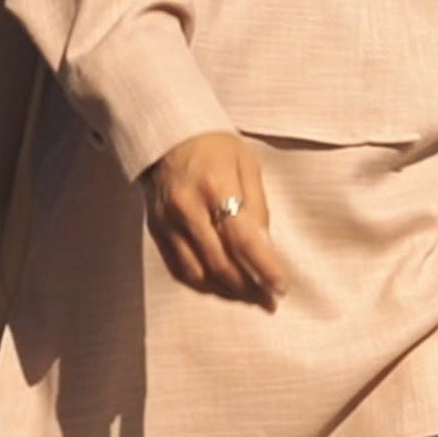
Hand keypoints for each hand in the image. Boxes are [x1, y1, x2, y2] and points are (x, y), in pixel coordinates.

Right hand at [142, 132, 288, 309]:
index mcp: (216, 186)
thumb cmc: (214, 148)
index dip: (264, 268)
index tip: (281, 287)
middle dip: (249, 288)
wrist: (165, 135)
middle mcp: (187, 208)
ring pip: (199, 273)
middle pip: (220, 263)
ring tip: (250, 297)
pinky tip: (222, 288)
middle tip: (269, 301)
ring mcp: (168, 222)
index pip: (242, 239)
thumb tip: (267, 250)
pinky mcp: (156, 231)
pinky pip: (180, 270)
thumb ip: (257, 208)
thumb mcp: (247, 165)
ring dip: (227, 292)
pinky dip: (204, 285)